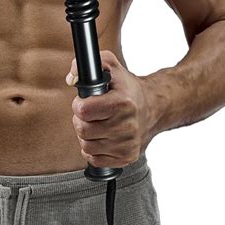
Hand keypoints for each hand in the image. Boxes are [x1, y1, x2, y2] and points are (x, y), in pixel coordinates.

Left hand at [66, 50, 154, 167]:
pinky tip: (102, 137)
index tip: (85, 102)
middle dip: (81, 120)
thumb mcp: (111, 66)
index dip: (79, 105)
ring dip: (87, 136)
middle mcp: (127, 126)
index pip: (84, 110)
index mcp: (123, 103)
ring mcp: (128, 144)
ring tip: (97, 124)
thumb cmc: (127, 88)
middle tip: (90, 114)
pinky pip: (95, 160)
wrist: (153, 108)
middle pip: (83, 130)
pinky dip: (93, 150)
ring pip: (86, 146)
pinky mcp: (127, 157)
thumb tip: (71, 78)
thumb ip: (88, 65)